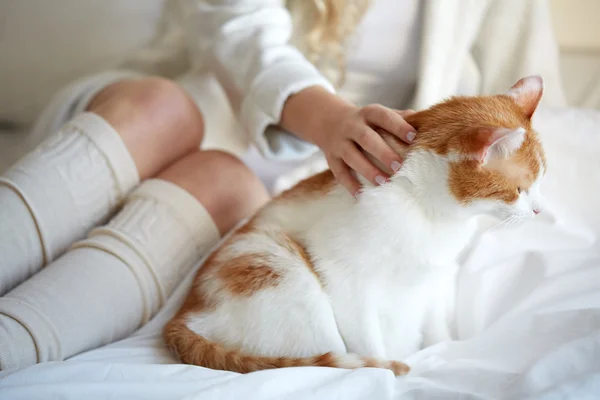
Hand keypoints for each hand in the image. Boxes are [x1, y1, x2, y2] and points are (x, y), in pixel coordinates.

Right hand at [281, 87, 416, 195]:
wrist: (329, 121)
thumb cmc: (366, 122)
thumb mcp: (379, 115)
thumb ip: (401, 118)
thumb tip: (428, 122)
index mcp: (368, 113)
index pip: (383, 116)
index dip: (398, 126)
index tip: (413, 137)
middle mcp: (352, 126)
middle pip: (366, 138)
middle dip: (383, 152)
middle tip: (399, 167)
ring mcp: (339, 142)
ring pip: (352, 156)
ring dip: (367, 170)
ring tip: (383, 183)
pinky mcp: (332, 158)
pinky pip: (339, 172)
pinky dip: (350, 184)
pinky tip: (361, 195)